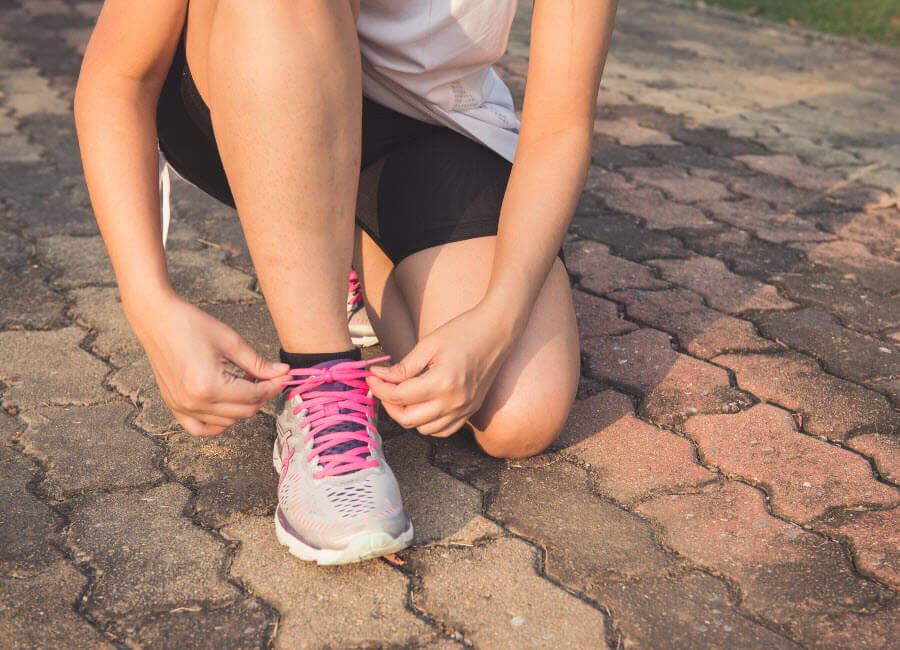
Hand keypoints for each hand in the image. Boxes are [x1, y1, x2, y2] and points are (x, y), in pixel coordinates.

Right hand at [128, 293, 288, 436]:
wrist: (157, 319)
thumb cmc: (192, 325)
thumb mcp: (231, 342)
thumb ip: (259, 364)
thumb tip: (284, 373)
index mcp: (209, 386)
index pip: (254, 396)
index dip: (274, 386)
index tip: (285, 377)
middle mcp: (194, 402)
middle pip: (244, 412)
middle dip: (262, 396)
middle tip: (267, 377)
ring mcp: (182, 407)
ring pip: (227, 422)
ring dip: (242, 406)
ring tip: (244, 382)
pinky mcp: (174, 406)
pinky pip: (200, 428)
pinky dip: (218, 423)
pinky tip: (228, 406)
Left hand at [367, 305, 514, 437]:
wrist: (497, 331)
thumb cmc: (463, 331)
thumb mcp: (428, 345)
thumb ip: (403, 367)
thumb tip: (378, 376)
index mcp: (442, 383)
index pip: (399, 396)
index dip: (379, 388)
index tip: (371, 377)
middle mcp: (454, 402)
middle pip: (408, 419)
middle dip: (389, 404)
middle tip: (382, 387)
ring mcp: (464, 410)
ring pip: (424, 430)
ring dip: (407, 415)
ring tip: (401, 395)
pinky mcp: (470, 411)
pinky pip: (443, 430)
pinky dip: (427, 424)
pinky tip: (421, 406)